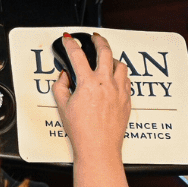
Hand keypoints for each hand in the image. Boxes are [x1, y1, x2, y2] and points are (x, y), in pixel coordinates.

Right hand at [51, 32, 132, 162]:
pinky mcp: (127, 100)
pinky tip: (114, 78)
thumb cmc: (81, 132)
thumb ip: (61, 86)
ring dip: (112, 59)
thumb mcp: (63, 107)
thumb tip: (65, 76)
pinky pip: (126, 80)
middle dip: (98, 40)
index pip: (77, 55)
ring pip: (120, 65)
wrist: (98, 148)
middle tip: (94, 37)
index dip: (70, 44)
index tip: (68, 39)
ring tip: (106, 59)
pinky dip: (119, 75)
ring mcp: (119, 91)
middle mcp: (106, 83)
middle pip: (105, 51)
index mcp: (88, 83)